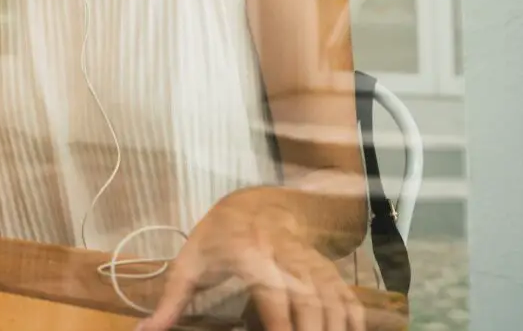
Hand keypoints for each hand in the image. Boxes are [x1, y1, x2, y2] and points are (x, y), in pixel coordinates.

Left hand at [139, 198, 363, 330]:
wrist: (251, 203)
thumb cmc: (215, 238)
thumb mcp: (188, 264)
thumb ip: (170, 303)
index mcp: (248, 254)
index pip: (272, 295)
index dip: (281, 324)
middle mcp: (284, 255)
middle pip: (309, 301)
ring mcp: (309, 260)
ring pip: (333, 299)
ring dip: (334, 328)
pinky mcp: (324, 266)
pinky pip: (346, 294)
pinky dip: (352, 319)